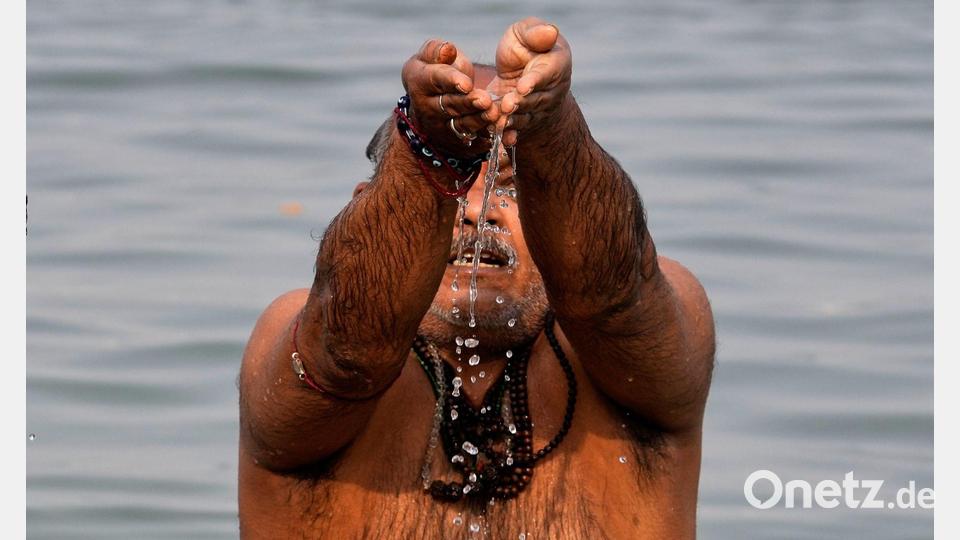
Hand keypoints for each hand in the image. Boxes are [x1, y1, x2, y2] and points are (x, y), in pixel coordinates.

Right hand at [401, 39, 499, 154]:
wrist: (429, 104)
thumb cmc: (433, 71)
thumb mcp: (428, 56)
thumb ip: (436, 50)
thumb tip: (448, 50)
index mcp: (418, 82)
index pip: (435, 80)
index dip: (451, 81)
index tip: (466, 83)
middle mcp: (426, 108)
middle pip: (450, 105)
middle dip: (468, 103)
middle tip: (485, 100)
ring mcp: (441, 127)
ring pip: (462, 125)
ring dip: (479, 120)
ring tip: (494, 113)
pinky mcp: (456, 141)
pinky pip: (473, 140)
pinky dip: (486, 137)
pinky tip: (499, 131)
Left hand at [487, 18, 571, 146]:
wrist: (522, 69)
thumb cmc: (526, 46)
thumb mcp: (525, 32)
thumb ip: (535, 33)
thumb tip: (549, 32)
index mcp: (556, 64)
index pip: (545, 74)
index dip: (534, 81)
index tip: (523, 86)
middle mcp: (551, 90)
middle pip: (535, 99)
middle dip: (520, 104)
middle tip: (507, 105)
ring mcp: (539, 108)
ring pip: (526, 116)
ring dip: (513, 121)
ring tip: (500, 122)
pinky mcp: (524, 120)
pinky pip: (518, 129)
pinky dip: (510, 135)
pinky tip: (503, 139)